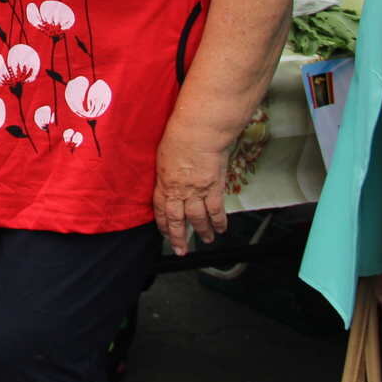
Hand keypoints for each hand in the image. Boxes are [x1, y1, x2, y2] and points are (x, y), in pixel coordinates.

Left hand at [153, 135, 228, 254]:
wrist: (199, 132)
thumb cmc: (179, 136)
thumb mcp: (164, 155)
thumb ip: (166, 172)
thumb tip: (168, 179)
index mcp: (163, 181)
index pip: (160, 208)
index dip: (162, 223)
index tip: (164, 233)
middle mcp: (179, 190)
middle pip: (177, 219)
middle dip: (178, 237)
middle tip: (181, 250)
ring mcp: (197, 191)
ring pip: (198, 219)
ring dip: (202, 232)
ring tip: (205, 240)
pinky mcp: (214, 188)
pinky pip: (217, 210)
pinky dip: (219, 222)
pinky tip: (221, 229)